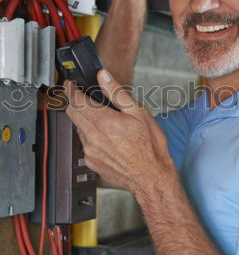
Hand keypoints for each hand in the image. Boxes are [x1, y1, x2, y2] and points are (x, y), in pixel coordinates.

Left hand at [64, 70, 174, 192]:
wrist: (151, 177)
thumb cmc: (150, 147)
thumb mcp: (138, 113)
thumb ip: (117, 93)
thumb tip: (103, 76)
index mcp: (103, 122)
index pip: (77, 100)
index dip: (71, 89)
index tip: (71, 84)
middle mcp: (92, 137)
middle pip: (72, 113)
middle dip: (73, 102)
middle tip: (79, 95)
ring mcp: (90, 152)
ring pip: (78, 129)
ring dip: (84, 120)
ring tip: (102, 119)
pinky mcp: (91, 163)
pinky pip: (85, 144)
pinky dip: (91, 137)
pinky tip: (107, 137)